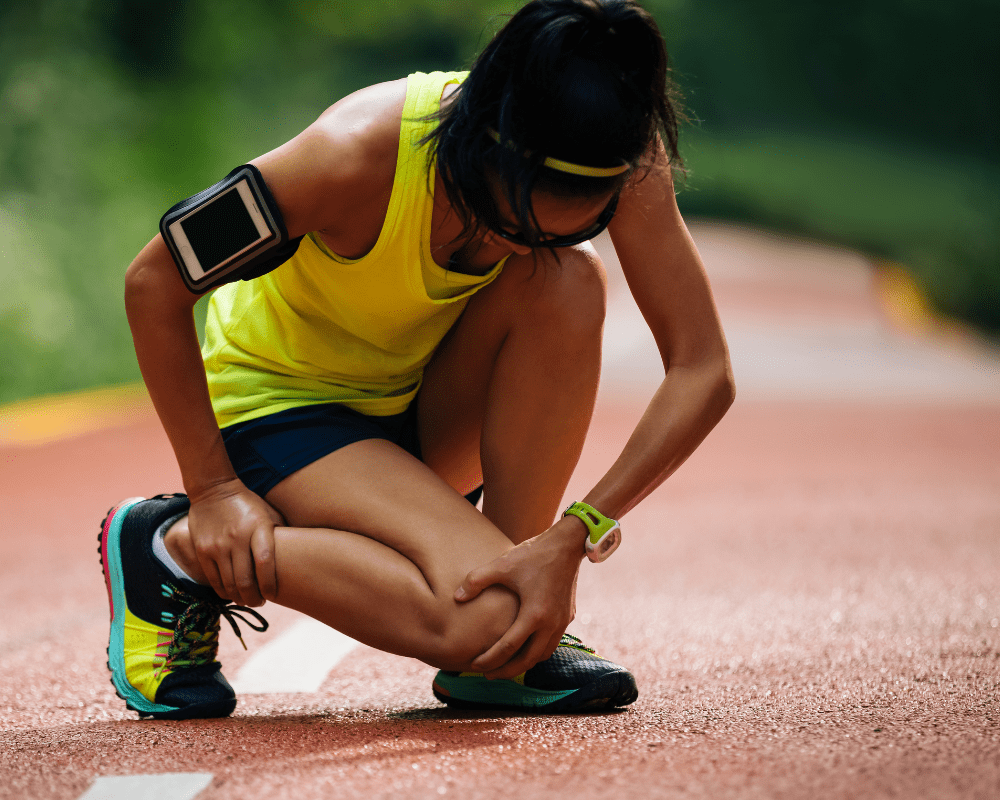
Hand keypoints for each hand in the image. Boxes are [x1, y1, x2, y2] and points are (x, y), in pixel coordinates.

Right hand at [187, 478, 284, 606]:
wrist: (214, 489)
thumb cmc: (249, 504)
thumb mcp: (270, 513)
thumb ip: (281, 534)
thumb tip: (297, 556)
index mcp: (258, 528)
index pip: (265, 563)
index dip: (270, 584)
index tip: (273, 594)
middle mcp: (237, 538)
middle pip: (246, 580)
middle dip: (254, 598)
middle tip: (260, 602)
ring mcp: (218, 545)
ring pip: (229, 584)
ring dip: (239, 598)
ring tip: (247, 600)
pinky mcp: (202, 550)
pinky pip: (213, 579)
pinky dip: (223, 591)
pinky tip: (231, 593)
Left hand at [454, 515, 586, 678]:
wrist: (567, 544)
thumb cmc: (533, 554)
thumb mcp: (502, 564)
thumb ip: (477, 580)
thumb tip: (457, 597)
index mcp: (534, 614)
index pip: (508, 648)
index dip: (489, 660)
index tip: (474, 665)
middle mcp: (551, 624)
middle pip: (527, 660)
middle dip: (506, 671)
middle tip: (487, 674)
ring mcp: (562, 621)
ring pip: (543, 655)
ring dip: (524, 663)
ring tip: (506, 664)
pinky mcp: (567, 616)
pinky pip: (552, 643)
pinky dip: (537, 651)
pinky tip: (526, 646)